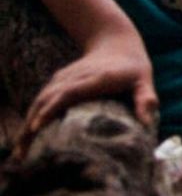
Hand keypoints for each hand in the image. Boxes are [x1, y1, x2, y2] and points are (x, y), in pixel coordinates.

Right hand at [18, 34, 158, 156]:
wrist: (116, 41)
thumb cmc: (134, 67)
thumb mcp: (144, 80)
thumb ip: (145, 99)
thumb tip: (147, 123)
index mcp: (96, 79)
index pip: (69, 92)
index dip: (52, 107)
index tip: (38, 126)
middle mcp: (75, 77)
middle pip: (48, 99)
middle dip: (32, 124)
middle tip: (23, 153)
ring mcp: (65, 77)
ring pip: (40, 99)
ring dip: (28, 123)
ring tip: (20, 152)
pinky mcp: (59, 80)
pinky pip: (41, 98)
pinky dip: (32, 115)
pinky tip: (26, 136)